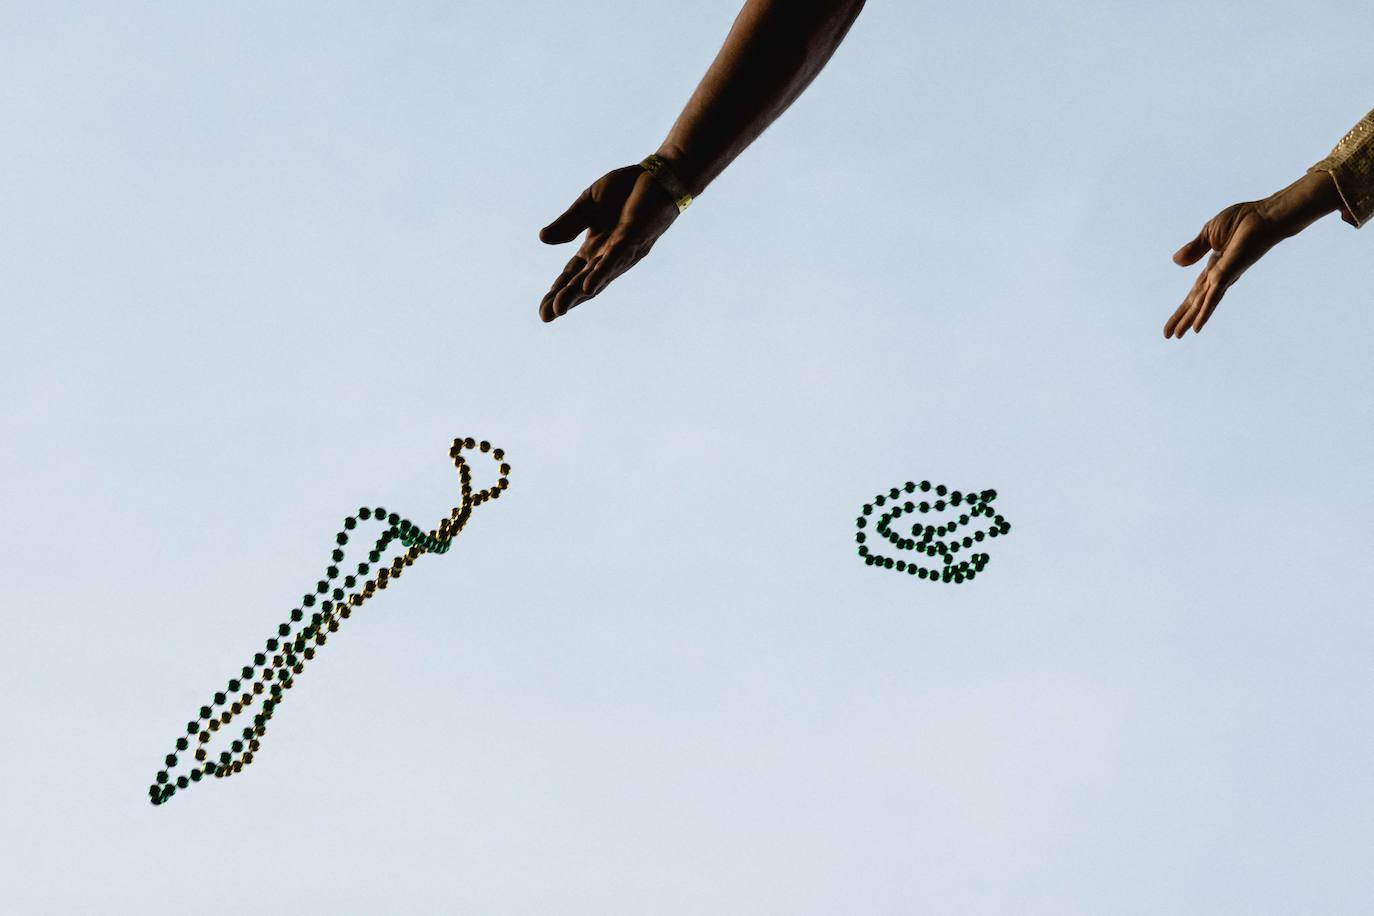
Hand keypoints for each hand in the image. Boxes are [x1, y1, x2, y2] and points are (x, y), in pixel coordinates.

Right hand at [538, 165, 681, 322]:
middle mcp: (607, 254)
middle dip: (565, 300)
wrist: (658, 175)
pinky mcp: (632, 238)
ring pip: (596, 277)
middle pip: (581, 283)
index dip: (557, 291)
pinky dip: (600, 274)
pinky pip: (614, 259)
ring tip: (559, 309)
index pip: (572, 274)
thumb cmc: (626, 190)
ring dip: (577, 294)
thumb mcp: (588, 204)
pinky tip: (587, 288)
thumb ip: (567, 223)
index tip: (543, 310)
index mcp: (595, 247)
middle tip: (545, 317)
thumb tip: (541, 239)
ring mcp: (621, 249)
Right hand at [1164, 171, 1339, 338]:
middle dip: (1181, 318)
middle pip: (1196, 302)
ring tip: (1178, 336)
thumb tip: (1176, 262)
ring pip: (1201, 304)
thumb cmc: (1244, 220)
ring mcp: (1224, 277)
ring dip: (1188, 320)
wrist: (1264, 216)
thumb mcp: (1209, 233)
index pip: (1195, 292)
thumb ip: (1193, 249)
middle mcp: (1219, 277)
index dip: (1183, 307)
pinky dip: (1204, 313)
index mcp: (1214, 267)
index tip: (1175, 320)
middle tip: (1169, 336)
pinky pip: (1212, 297)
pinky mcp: (1227, 275)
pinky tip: (1197, 327)